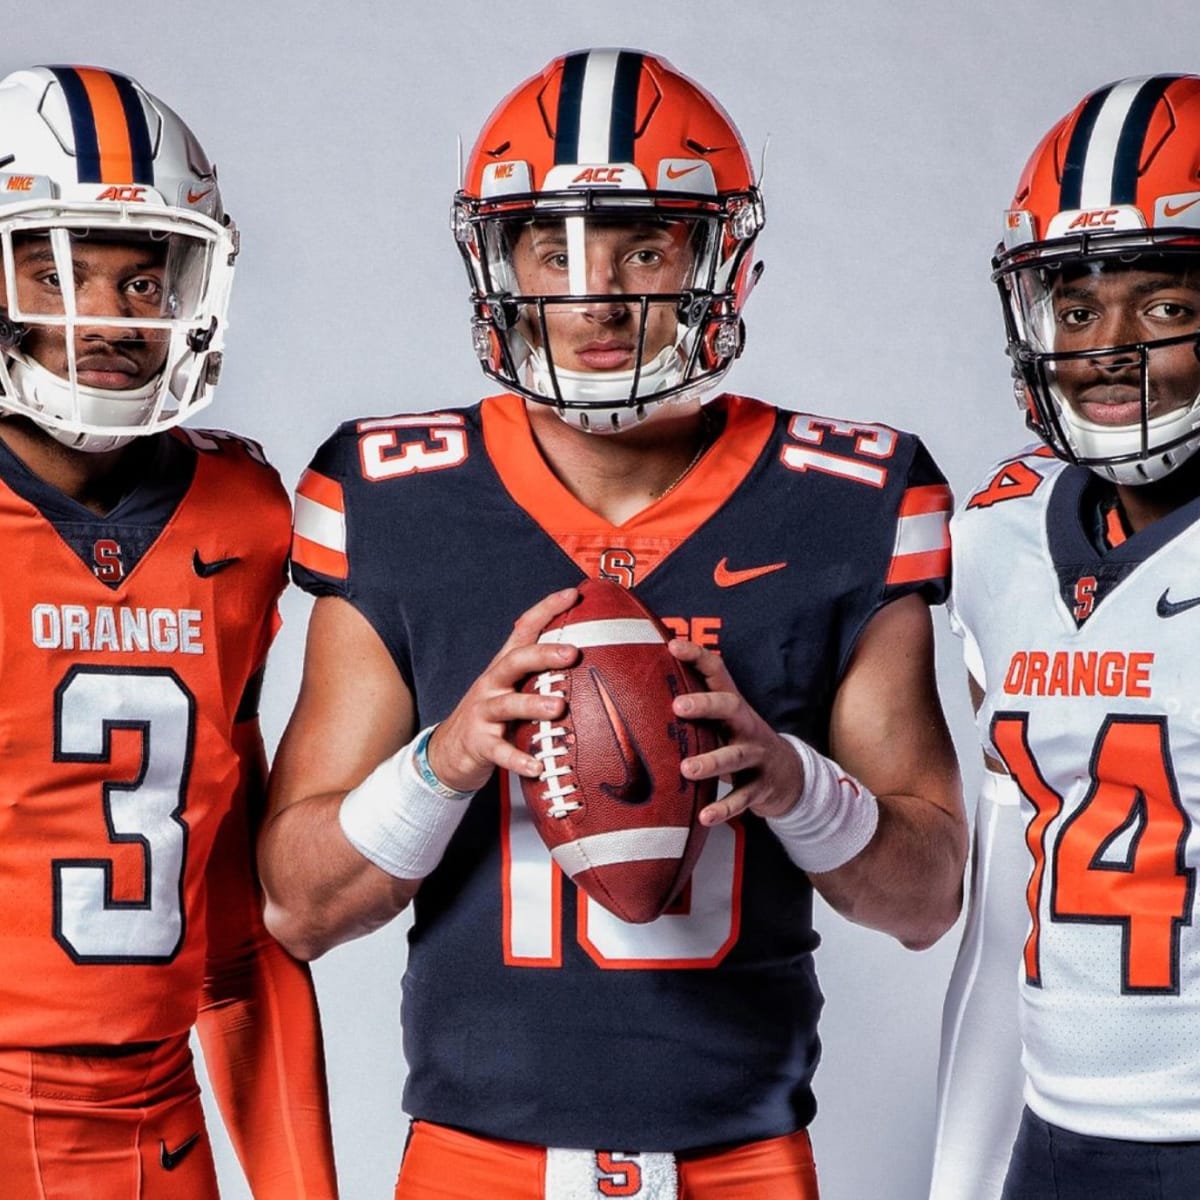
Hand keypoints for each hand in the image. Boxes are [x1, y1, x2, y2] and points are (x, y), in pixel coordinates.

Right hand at [425, 588, 580, 793]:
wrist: (449, 752)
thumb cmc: (495, 715)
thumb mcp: (513, 688)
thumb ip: (542, 674)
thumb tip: (591, 656)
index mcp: (505, 666)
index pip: (524, 629)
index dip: (547, 609)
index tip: (574, 594)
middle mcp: (492, 683)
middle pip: (515, 660)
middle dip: (543, 654)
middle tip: (573, 652)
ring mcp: (483, 713)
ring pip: (507, 704)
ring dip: (533, 704)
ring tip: (559, 707)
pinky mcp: (480, 743)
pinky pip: (500, 751)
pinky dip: (519, 759)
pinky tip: (537, 767)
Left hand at [669, 639, 804, 825]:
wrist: (791, 777)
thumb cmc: (741, 742)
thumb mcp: (724, 721)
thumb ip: (695, 707)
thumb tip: (641, 687)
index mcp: (733, 706)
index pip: (717, 672)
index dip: (697, 656)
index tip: (672, 645)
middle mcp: (746, 726)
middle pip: (730, 707)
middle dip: (706, 704)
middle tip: (678, 706)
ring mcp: (756, 756)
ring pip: (735, 756)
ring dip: (711, 762)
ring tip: (687, 769)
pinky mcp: (761, 788)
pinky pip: (743, 799)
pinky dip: (724, 808)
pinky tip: (705, 816)